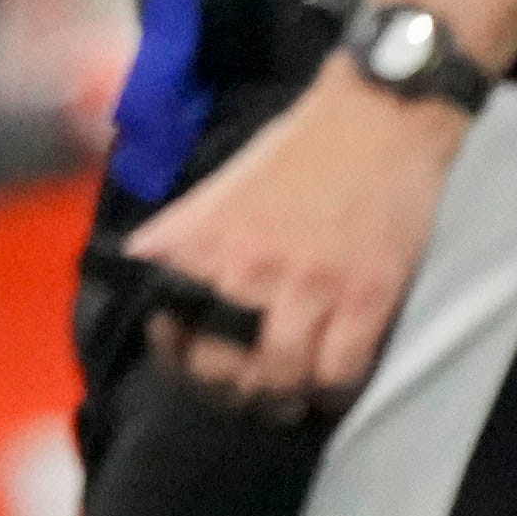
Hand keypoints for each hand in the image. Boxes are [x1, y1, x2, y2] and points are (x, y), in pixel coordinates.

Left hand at [122, 65, 466, 411]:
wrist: (377, 119)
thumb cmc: (299, 149)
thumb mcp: (223, 184)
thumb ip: (182, 230)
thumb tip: (138, 263)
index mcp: (209, 240)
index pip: (172, 324)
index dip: (176, 357)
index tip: (188, 362)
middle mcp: (250, 267)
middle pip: (224, 366)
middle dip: (230, 390)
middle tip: (244, 390)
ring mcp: (311, 285)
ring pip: (283, 377)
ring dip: (282, 396)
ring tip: (288, 392)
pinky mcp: (367, 297)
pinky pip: (341, 371)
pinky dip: (333, 389)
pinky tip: (330, 380)